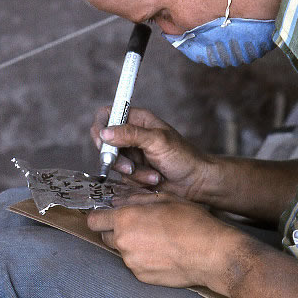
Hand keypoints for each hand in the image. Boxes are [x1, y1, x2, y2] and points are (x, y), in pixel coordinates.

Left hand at [87, 193, 236, 287]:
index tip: (108, 215)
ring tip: (157, 239)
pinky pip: (136, 264)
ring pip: (123, 251)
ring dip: (133, 245)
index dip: (100, 216)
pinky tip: (163, 252)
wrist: (211, 254)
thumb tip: (119, 201)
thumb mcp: (165, 199)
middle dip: (116, 230)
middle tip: (139, 225)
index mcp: (126, 220)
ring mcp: (132, 263)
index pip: (94, 220)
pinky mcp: (142, 277)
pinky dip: (144, 258)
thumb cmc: (192, 222)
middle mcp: (123, 243)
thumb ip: (136, 199)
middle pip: (106, 236)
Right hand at [91, 107, 218, 201]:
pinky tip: (154, 179)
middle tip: (130, 167)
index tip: (103, 143)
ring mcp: (132, 154)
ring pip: (113, 163)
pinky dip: (138, 180)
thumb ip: (130, 134)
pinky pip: (123, 177)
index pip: (108, 115)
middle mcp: (131, 135)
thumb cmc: (183, 156)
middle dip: (117, 158)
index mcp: (138, 119)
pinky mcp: (134, 171)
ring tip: (153, 175)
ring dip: (133, 172)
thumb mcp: (157, 141)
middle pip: (105, 143)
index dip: (101, 127)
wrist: (196, 182)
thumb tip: (104, 132)